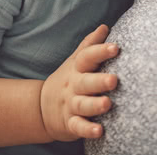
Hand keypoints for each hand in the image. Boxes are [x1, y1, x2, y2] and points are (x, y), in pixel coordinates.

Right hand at [40, 24, 119, 140]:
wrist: (41, 106)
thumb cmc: (68, 79)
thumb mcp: (75, 60)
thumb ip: (90, 44)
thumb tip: (105, 26)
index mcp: (77, 69)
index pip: (87, 57)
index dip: (100, 51)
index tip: (115, 47)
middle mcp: (74, 86)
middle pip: (86, 82)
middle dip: (99, 81)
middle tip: (114, 80)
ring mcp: (71, 105)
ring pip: (83, 105)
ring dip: (95, 105)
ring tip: (107, 104)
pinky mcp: (70, 123)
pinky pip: (78, 127)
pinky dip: (88, 130)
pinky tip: (99, 131)